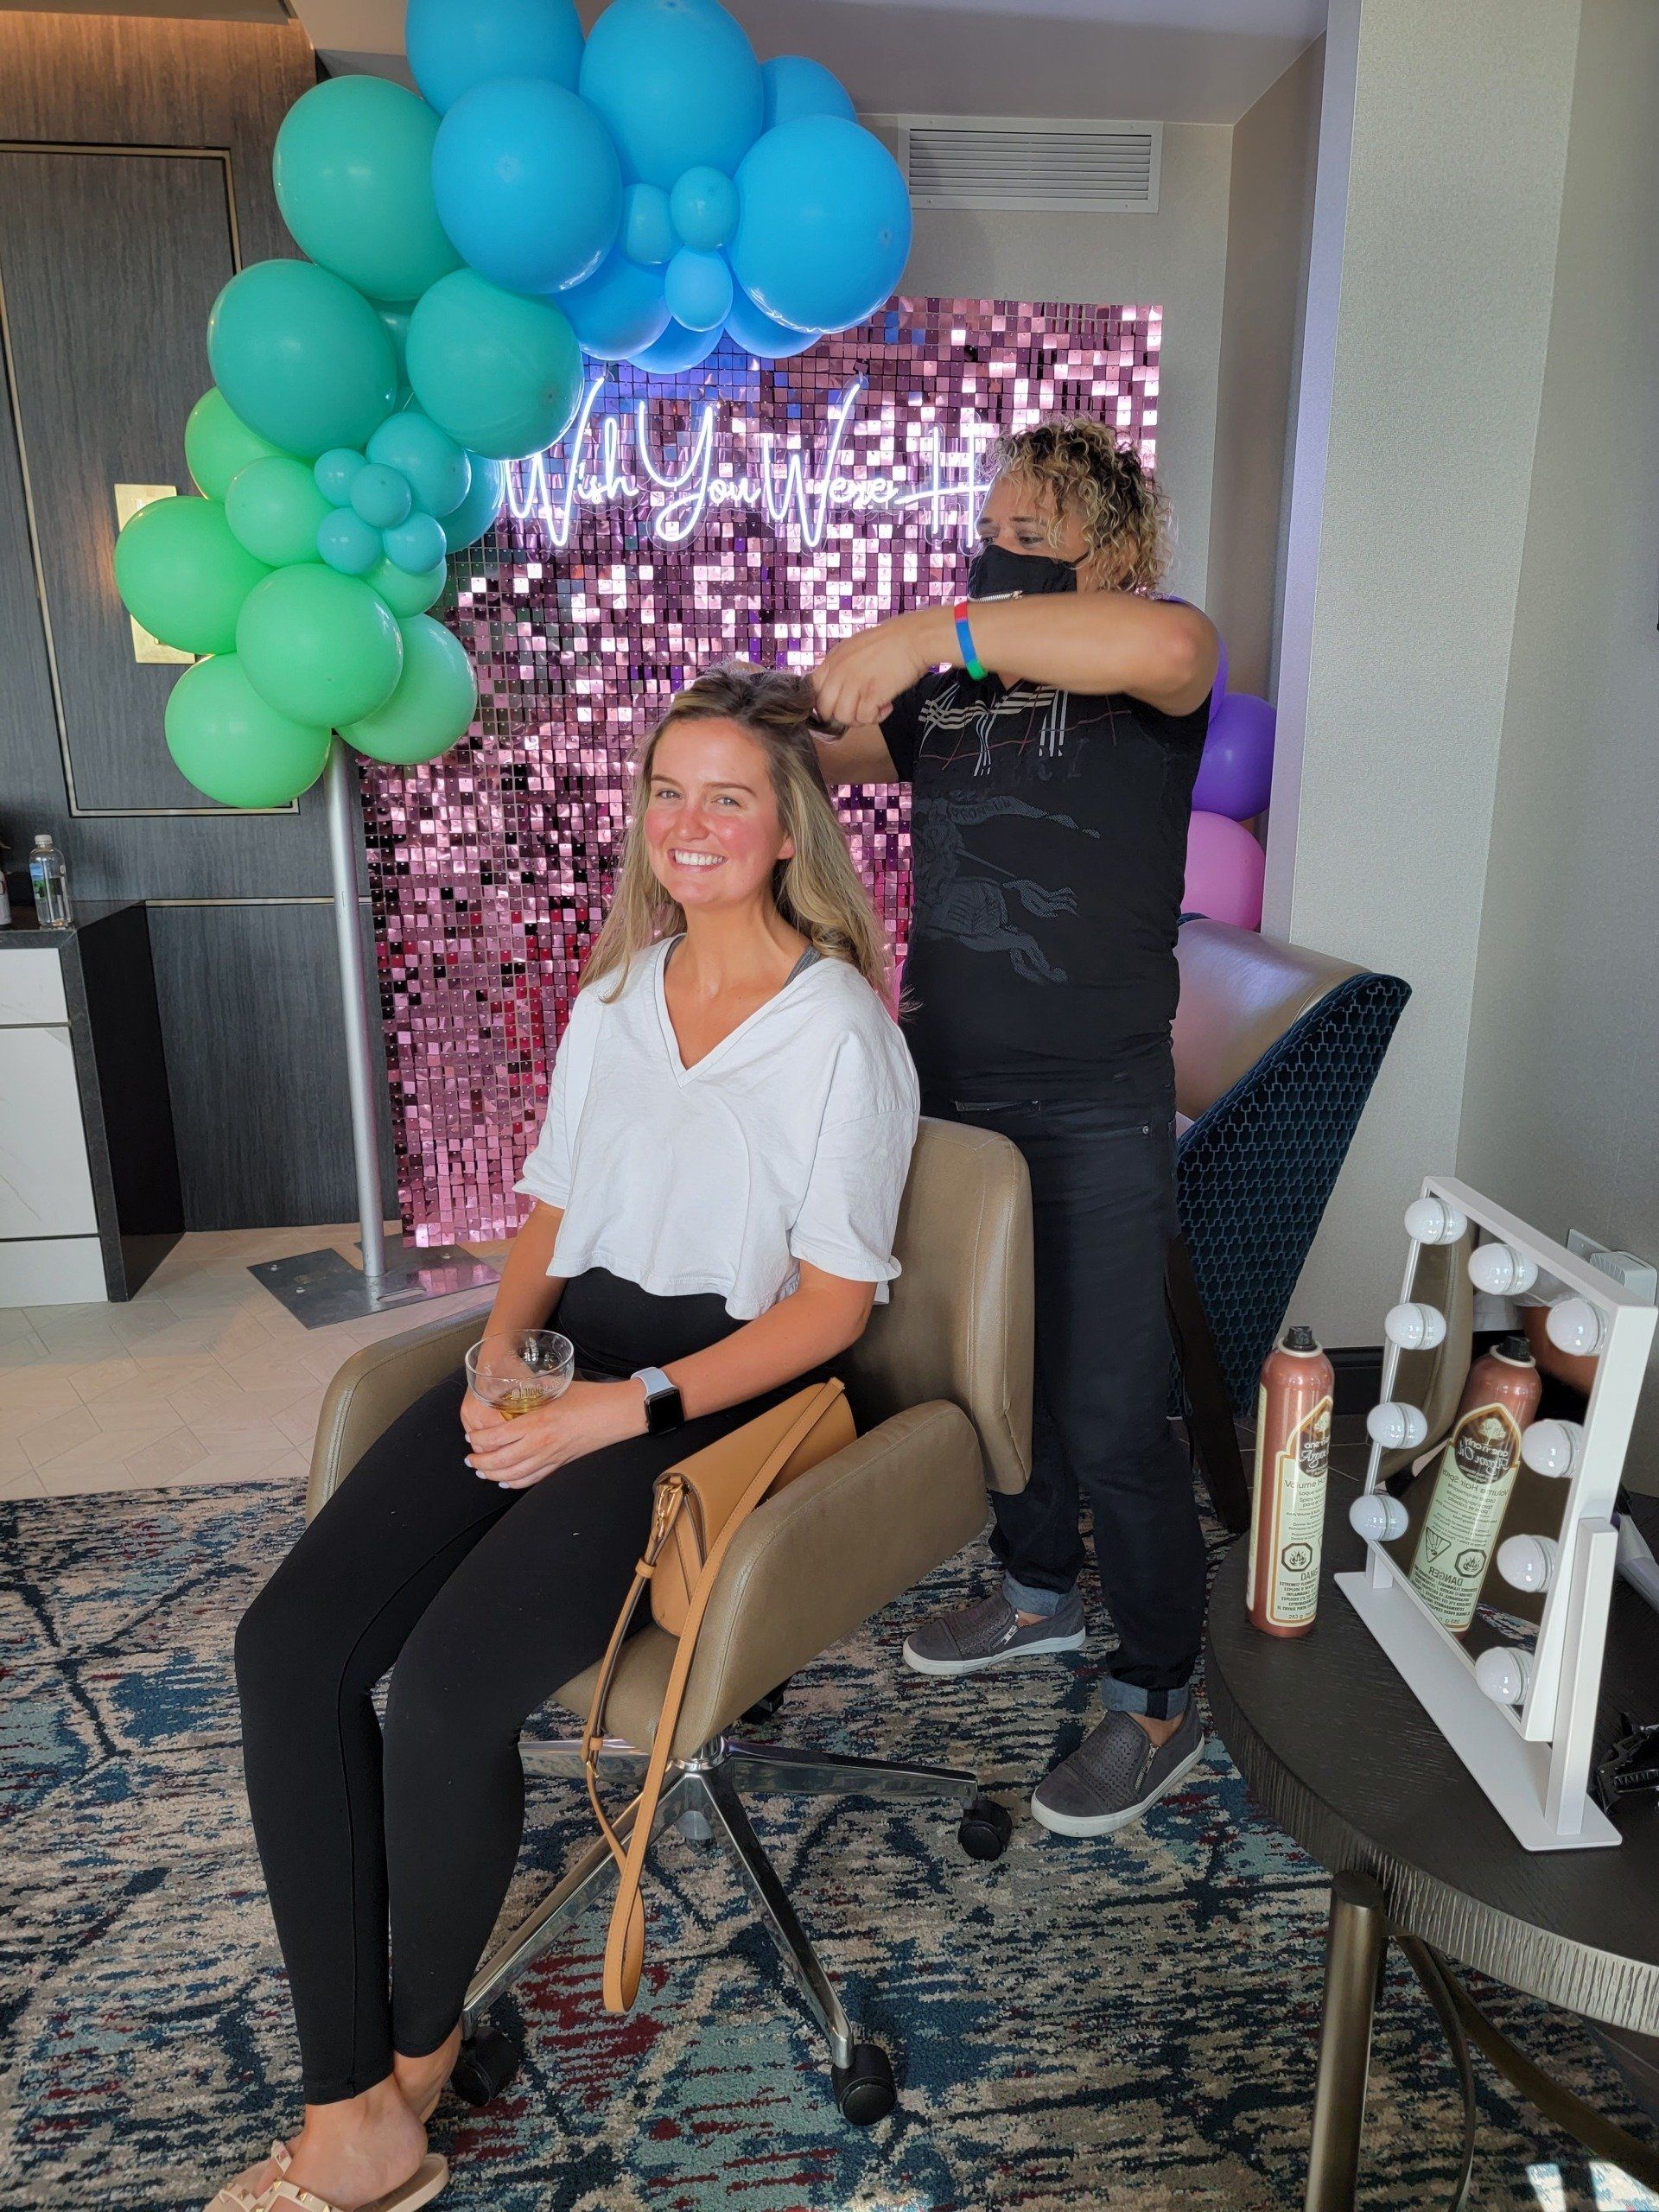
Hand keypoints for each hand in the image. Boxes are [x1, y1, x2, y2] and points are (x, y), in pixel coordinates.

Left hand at [463, 1378, 646, 1490]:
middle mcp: (540, 1443)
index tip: (471, 1438)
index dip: (479, 1440)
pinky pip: (532, 1479)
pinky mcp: (560, 1464)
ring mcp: (550, 1457)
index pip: (497, 1437)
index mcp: (537, 1422)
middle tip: (469, 1460)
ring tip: (482, 1471)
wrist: (615, 1414)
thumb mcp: (555, 1388)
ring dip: (494, 1475)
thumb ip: (533, 1392)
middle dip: (480, 1462)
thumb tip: (514, 1388)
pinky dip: (515, 1483)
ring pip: (514, 1474)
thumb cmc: (588, 1397)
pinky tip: (505, 1481)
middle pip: (501, 1460)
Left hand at [811, 610, 937, 732]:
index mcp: (833, 659)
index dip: (824, 702)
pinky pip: (865, 718)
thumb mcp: (855, 648)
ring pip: (843, 717)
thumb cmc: (890, 642)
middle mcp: (839, 670)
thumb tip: (838, 690)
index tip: (840, 704)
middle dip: (841, 715)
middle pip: (825, 709)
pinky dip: (877, 718)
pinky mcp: (872, 692)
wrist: (914, 637)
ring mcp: (855, 682)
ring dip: (860, 719)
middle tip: (859, 710)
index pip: (813, 689)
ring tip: (875, 708)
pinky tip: (887, 706)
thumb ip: (842, 666)